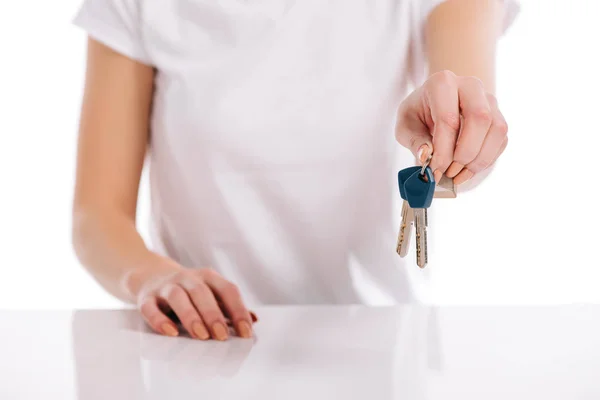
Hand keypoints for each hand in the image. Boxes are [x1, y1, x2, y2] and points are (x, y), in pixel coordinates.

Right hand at [129, 262, 255, 339]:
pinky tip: (170, 332)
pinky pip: (151, 307)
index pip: (227, 290)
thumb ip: (230, 307)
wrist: (149, 274)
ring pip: (178, 297)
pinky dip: (160, 320)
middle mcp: (187, 278)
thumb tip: (254, 319)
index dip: (238, 310)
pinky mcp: (146, 297)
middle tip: (222, 336)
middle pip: (202, 292)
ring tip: (201, 335)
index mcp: (208, 277)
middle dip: (213, 314)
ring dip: (191, 316)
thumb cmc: (188, 290)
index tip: (246, 332)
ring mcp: (166, 286)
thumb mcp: (210, 293)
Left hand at [395, 70, 507, 184]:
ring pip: (497, 129)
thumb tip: (427, 156)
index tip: (435, 170)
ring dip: (479, 159)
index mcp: (442, 83)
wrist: (433, 107)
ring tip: (458, 175)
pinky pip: (501, 140)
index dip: (443, 150)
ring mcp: (489, 100)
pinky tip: (467, 170)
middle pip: (480, 118)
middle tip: (449, 172)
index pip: (448, 119)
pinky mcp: (498, 116)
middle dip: (465, 152)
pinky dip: (486, 160)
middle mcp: (470, 86)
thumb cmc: (417, 116)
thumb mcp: (405, 127)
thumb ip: (414, 141)